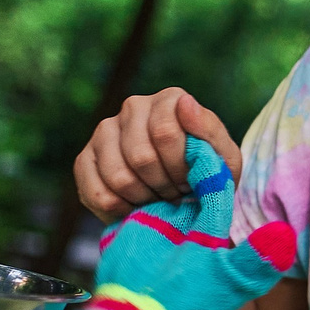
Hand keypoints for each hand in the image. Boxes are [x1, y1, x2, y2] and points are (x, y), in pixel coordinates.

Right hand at [74, 88, 242, 220]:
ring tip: (159, 199)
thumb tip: (185, 102)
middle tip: (176, 194)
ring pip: (118, 177)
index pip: (165, 134)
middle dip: (165, 187)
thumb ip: (209, 131)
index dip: (180, 169)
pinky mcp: (85, 159)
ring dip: (144, 199)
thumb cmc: (208, 174)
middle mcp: (133, 106)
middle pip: (141, 157)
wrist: (186, 197)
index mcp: (169, 100)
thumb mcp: (224, 158)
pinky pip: (96, 193)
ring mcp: (104, 131)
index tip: (192, 182)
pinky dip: (120, 210)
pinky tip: (135, 208)